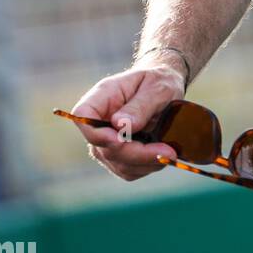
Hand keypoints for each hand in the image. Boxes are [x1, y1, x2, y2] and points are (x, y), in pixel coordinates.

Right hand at [66, 60, 186, 181]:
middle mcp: (100, 120)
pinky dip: (147, 166)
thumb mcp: (158, 87)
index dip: (96, 133)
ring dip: (145, 162)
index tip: (121, 139)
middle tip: (167, 152)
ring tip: (169, 151)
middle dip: (135, 153)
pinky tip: (163, 155)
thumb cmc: (160, 81)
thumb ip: (140, 106)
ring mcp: (106, 141)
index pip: (83, 115)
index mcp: (104, 95)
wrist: (166, 88)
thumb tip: (120, 126)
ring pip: (117, 163)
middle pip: (102, 147)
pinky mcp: (118, 156)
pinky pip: (128, 171)